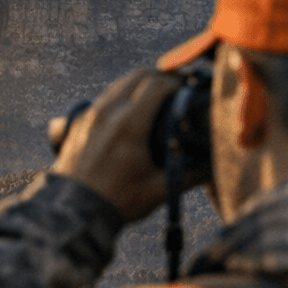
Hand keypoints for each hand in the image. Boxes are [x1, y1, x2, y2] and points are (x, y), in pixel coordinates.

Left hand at [51, 68, 192, 222]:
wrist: (72, 211)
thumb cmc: (116, 202)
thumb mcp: (158, 190)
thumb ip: (190, 175)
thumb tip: (216, 167)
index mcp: (129, 124)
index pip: (157, 84)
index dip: (176, 82)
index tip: (188, 88)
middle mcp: (107, 112)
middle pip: (137, 76)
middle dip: (160, 77)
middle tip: (175, 87)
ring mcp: (89, 115)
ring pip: (118, 84)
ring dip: (138, 84)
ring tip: (154, 96)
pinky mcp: (77, 122)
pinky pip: (103, 97)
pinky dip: (120, 95)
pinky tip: (128, 111)